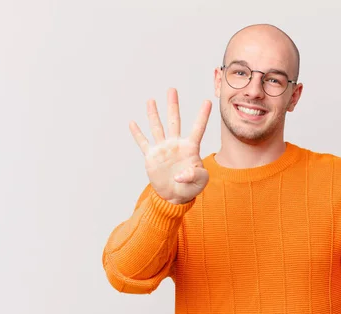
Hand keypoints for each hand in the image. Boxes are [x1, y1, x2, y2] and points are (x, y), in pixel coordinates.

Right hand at [129, 88, 211, 204]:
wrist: (175, 196)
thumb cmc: (191, 188)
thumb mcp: (200, 182)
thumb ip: (195, 175)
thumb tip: (180, 174)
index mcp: (191, 148)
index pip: (198, 128)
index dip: (203, 116)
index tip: (208, 101)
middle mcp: (176, 144)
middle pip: (174, 121)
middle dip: (173, 105)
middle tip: (172, 89)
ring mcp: (163, 149)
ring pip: (157, 127)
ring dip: (154, 114)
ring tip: (151, 100)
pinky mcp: (152, 156)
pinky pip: (143, 143)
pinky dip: (137, 134)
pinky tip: (132, 123)